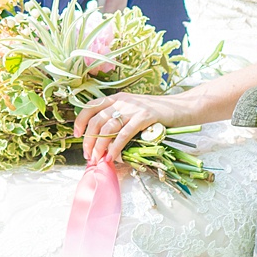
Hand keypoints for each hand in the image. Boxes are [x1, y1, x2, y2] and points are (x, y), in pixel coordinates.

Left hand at [72, 92, 194, 163]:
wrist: (180, 108)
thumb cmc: (156, 113)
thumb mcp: (133, 110)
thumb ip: (119, 118)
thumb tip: (102, 139)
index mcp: (117, 98)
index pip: (90, 107)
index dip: (80, 121)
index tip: (76, 135)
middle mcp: (122, 101)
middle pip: (97, 120)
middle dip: (89, 140)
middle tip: (89, 155)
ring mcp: (133, 108)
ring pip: (108, 128)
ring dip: (100, 146)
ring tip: (98, 159)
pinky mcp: (145, 117)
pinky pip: (125, 134)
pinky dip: (116, 147)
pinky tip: (112, 157)